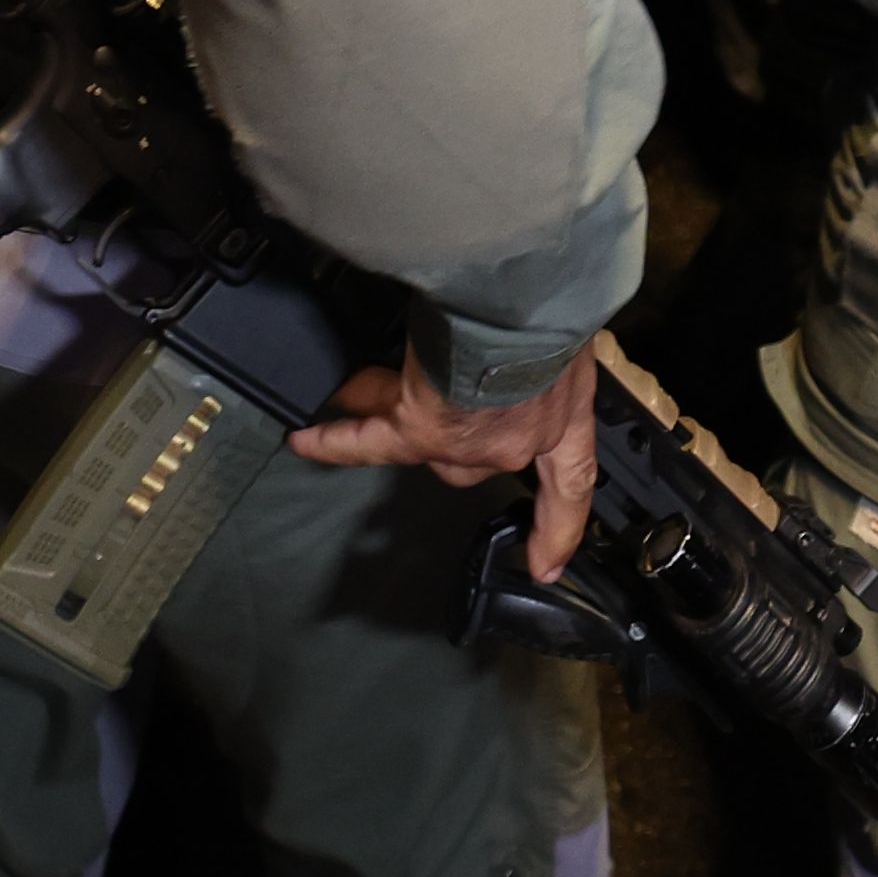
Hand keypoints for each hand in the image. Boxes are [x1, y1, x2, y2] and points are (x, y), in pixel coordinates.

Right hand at [291, 334, 602, 580]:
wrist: (525, 307)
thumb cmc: (557, 311)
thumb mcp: (571, 333)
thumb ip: (551, 347)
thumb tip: (535, 331)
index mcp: (564, 419)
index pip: (569, 484)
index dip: (556, 531)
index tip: (545, 569)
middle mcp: (516, 443)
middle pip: (477, 458)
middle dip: (454, 423)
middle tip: (435, 380)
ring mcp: (466, 445)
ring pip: (425, 441)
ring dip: (390, 411)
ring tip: (351, 390)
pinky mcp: (419, 430)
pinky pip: (371, 439)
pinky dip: (338, 440)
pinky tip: (307, 438)